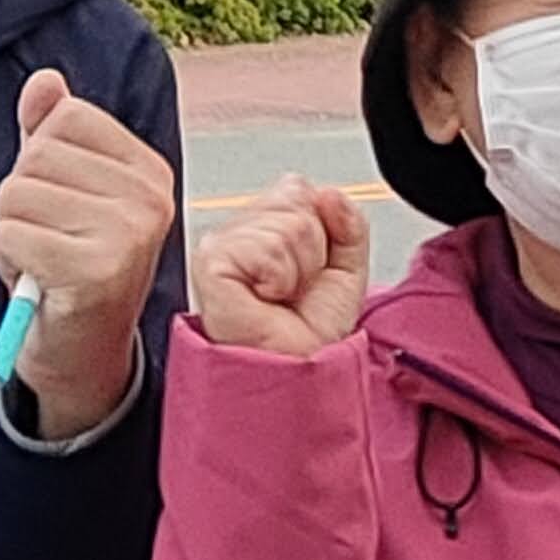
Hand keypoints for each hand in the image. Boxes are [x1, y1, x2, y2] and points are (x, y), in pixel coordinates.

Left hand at [0, 68, 176, 438]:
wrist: (81, 358)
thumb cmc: (70, 272)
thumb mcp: (62, 195)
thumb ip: (53, 136)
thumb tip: (44, 82)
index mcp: (148, 171)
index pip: (66, 116)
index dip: (41, 161)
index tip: (62, 207)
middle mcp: (150, 198)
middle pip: (35, 156)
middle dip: (21, 202)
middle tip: (50, 244)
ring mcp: (129, 234)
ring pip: (16, 194)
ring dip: (12, 234)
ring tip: (45, 264)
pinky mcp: (96, 270)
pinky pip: (10, 234)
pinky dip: (10, 262)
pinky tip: (41, 284)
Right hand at [193, 176, 368, 359]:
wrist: (294, 371)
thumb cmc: (307, 334)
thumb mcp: (346, 269)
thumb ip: (348, 222)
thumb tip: (329, 194)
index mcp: (263, 226)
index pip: (298, 189)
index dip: (321, 232)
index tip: (309, 273)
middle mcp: (238, 231)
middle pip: (295, 201)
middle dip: (312, 251)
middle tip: (295, 289)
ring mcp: (219, 244)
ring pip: (287, 226)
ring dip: (298, 270)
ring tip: (282, 296)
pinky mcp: (211, 261)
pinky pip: (268, 249)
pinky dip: (280, 278)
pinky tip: (266, 297)